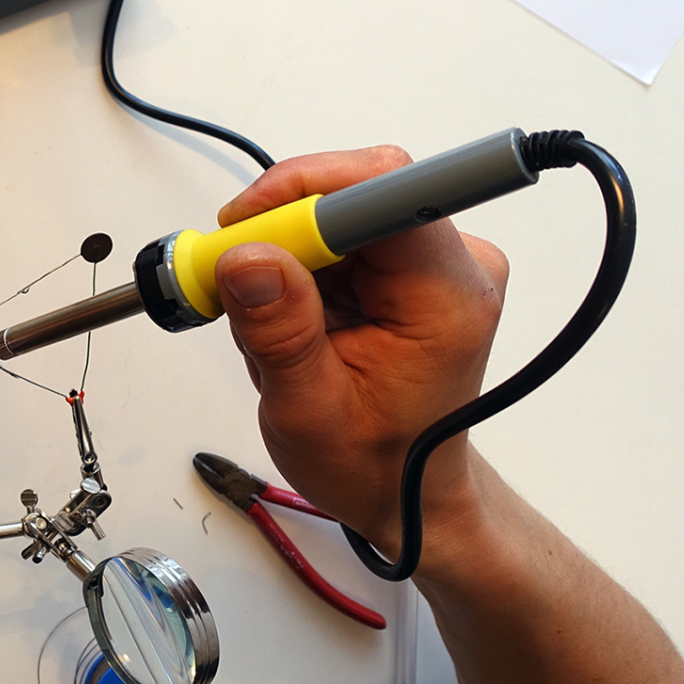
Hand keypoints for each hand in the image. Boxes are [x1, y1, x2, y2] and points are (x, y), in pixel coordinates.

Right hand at [212, 146, 509, 558]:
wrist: (406, 491)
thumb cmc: (375, 462)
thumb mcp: (308, 412)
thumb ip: (279, 332)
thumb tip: (246, 258)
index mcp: (446, 297)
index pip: (385, 192)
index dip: (307, 192)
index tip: (242, 227)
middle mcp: (453, 264)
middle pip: (351, 192)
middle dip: (279, 231)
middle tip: (230, 282)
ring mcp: (429, 259)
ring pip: (331, 209)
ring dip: (283, 258)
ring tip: (274, 327)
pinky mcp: (404, 263)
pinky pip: (333, 232)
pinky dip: (294, 268)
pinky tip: (294, 319)